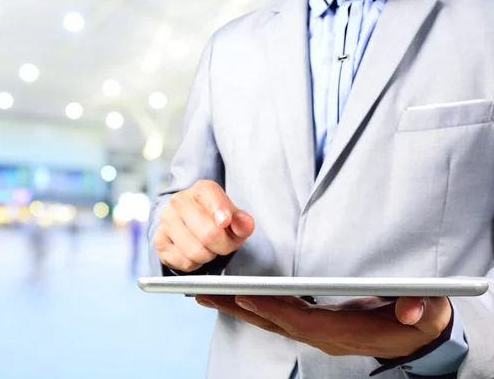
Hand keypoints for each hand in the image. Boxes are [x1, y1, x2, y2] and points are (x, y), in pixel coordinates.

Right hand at [153, 180, 254, 271]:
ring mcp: (166, 221)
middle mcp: (179, 202)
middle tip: (226, 245)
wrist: (187, 222)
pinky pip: (184, 262)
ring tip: (210, 248)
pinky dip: (195, 264)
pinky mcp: (159, 241)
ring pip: (196, 252)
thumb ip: (243, 221)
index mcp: (201, 190)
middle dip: (224, 246)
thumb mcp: (233, 216)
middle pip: (209, 233)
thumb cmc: (214, 218)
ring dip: (209, 256)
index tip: (225, 222)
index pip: (210, 196)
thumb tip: (245, 225)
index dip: (222, 212)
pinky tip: (195, 253)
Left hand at [195, 295, 450, 358]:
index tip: (246, 296)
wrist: (414, 339)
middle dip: (239, 308)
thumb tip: (411, 311)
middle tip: (205, 293)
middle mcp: (324, 336)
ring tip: (205, 294)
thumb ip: (421, 310)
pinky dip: (252, 307)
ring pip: (269, 321)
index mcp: (346, 332)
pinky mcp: (313, 325)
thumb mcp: (427, 314)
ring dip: (237, 308)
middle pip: (274, 323)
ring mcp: (316, 333)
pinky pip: (275, 318)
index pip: (303, 323)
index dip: (274, 310)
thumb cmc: (417, 322)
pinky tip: (232, 296)